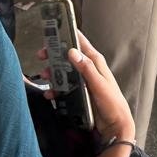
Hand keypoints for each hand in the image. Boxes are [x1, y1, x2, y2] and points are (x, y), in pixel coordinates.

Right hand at [40, 31, 134, 145]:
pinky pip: (63, 86)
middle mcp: (87, 67)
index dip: (67, 34)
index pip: (79, 41)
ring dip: (53, 72)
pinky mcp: (78, 91)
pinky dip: (55, 89)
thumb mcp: (99, 84)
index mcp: (94, 61)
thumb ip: (87, 68)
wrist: (115, 126)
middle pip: (67, 55)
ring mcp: (82, 80)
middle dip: (54, 54)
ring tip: (45, 76)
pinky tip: (50, 93)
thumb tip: (72, 51)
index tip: (53, 29)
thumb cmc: (112, 103)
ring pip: (63, 71)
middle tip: (42, 55)